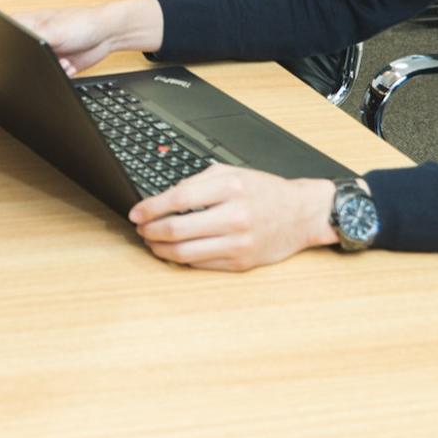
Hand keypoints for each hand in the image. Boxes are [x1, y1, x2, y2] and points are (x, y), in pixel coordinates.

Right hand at [16, 0, 163, 73]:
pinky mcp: (53, 67)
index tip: (22, 55)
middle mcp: (30, 39)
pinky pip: (49, 79)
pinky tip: (68, 64)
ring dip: (48, 71)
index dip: (6, 50)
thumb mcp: (53, 31)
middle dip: (33, 63)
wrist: (107, 36)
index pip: (3, 37)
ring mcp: (42, 54)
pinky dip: (58, 77)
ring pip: (34, 71)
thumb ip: (32, 41)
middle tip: (51, 58)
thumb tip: (15, 52)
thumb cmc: (82, 22)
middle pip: (18, 58)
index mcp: (24, 24)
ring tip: (63, 60)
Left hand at [128, 165, 335, 270]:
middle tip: (141, 229)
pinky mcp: (241, 263)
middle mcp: (235, 217)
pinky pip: (201, 264)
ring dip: (161, 249)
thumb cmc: (264, 192)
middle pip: (178, 230)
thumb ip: (197, 182)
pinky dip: (181, 259)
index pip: (178, 200)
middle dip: (150, 231)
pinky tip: (174, 251)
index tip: (136, 212)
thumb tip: (163, 199)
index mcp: (231, 188)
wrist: (301, 215)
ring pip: (185, 253)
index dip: (151, 208)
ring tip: (151, 242)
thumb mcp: (232, 173)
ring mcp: (238, 243)